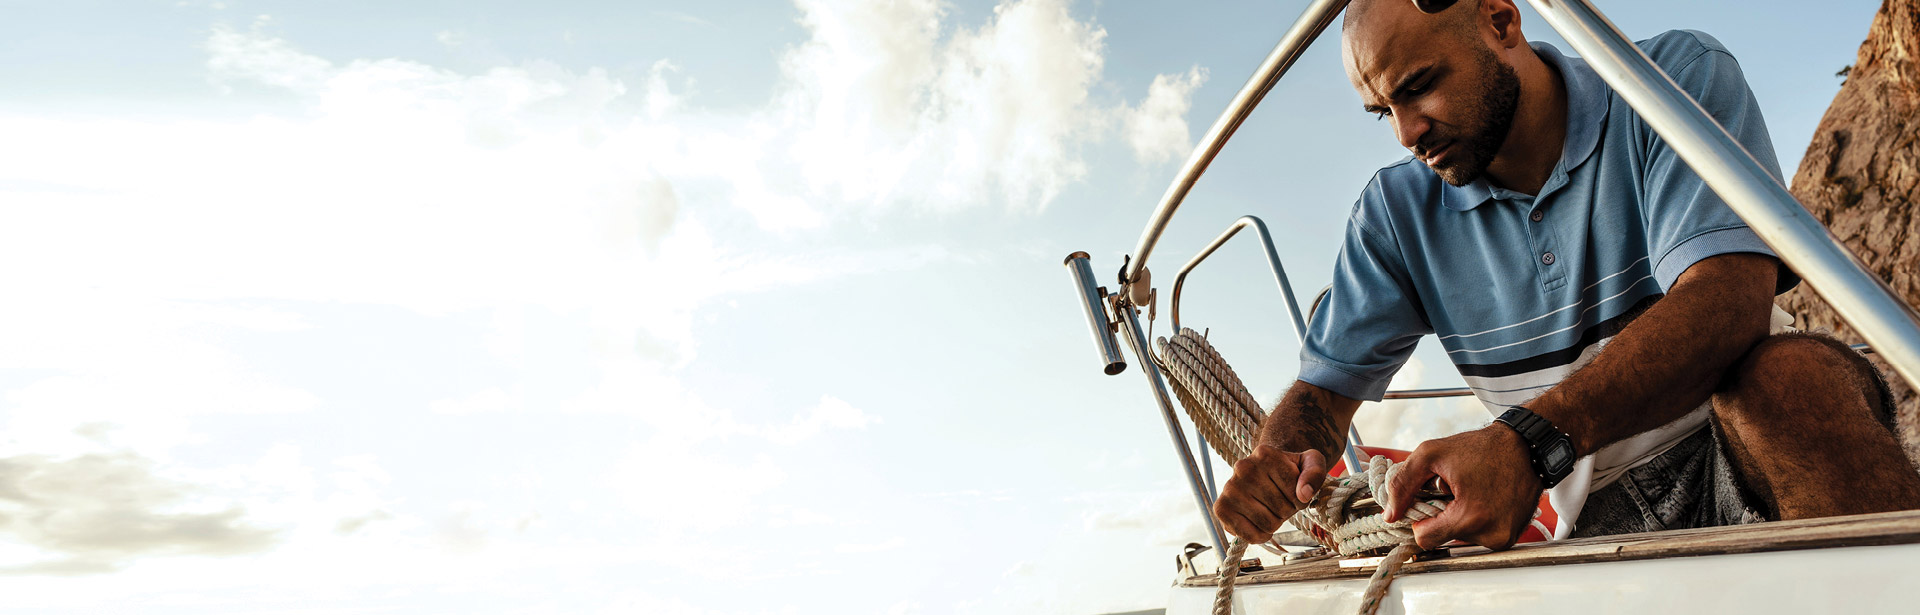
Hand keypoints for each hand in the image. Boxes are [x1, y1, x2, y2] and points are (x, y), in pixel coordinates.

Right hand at [1212, 444, 1328, 543]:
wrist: (1263, 472)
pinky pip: (1249, 535)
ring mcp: (1228, 488)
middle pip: (1282, 509)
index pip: (1296, 493)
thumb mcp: (1311, 462)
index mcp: (1265, 454)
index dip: (1301, 499)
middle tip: (1281, 500)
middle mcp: (1242, 467)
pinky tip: (1259, 523)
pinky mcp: (1221, 509)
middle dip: (1288, 511)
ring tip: (1270, 509)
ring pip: (1268, 524)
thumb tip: (1304, 494)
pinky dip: (1260, 536)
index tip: (1295, 491)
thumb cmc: (1289, 469)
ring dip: (1276, 523)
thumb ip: (1315, 473)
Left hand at [1383, 425, 1542, 550]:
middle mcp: (1491, 534)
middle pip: (1444, 538)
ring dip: (1459, 519)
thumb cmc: (1482, 447)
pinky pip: (1480, 536)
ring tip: (1471, 493)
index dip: (1419, 519)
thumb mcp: (1432, 454)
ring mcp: (1505, 538)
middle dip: (1441, 517)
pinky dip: (1476, 520)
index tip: (1426, 501)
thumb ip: (1403, 483)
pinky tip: (1483, 499)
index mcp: (1471, 518)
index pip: (1425, 539)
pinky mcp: (1513, 536)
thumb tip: (1390, 513)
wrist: (1526, 445)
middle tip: (1452, 492)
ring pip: (1462, 538)